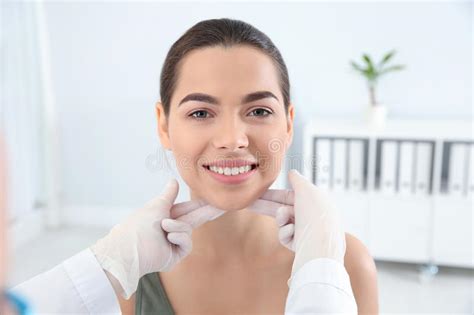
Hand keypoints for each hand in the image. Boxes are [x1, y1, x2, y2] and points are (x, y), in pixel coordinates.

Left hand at [90, 178, 224, 298]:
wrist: (129, 249)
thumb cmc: (139, 224)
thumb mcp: (157, 204)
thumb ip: (169, 194)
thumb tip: (174, 180)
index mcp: (164, 216)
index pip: (187, 208)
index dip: (200, 204)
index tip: (214, 198)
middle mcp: (169, 229)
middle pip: (193, 219)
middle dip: (206, 212)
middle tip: (223, 206)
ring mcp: (173, 243)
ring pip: (188, 229)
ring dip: (178, 226)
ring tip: (164, 226)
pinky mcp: (175, 255)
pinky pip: (186, 243)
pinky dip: (179, 237)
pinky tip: (169, 236)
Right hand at [248, 169, 346, 279]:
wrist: (320, 244)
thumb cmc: (315, 214)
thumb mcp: (306, 189)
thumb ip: (297, 179)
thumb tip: (292, 172)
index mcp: (312, 202)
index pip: (288, 196)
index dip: (273, 194)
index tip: (258, 193)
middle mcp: (309, 216)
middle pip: (282, 208)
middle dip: (266, 206)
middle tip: (249, 204)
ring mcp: (304, 231)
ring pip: (282, 222)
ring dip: (280, 218)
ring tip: (283, 218)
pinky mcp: (299, 244)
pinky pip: (284, 235)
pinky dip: (286, 232)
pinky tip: (292, 231)